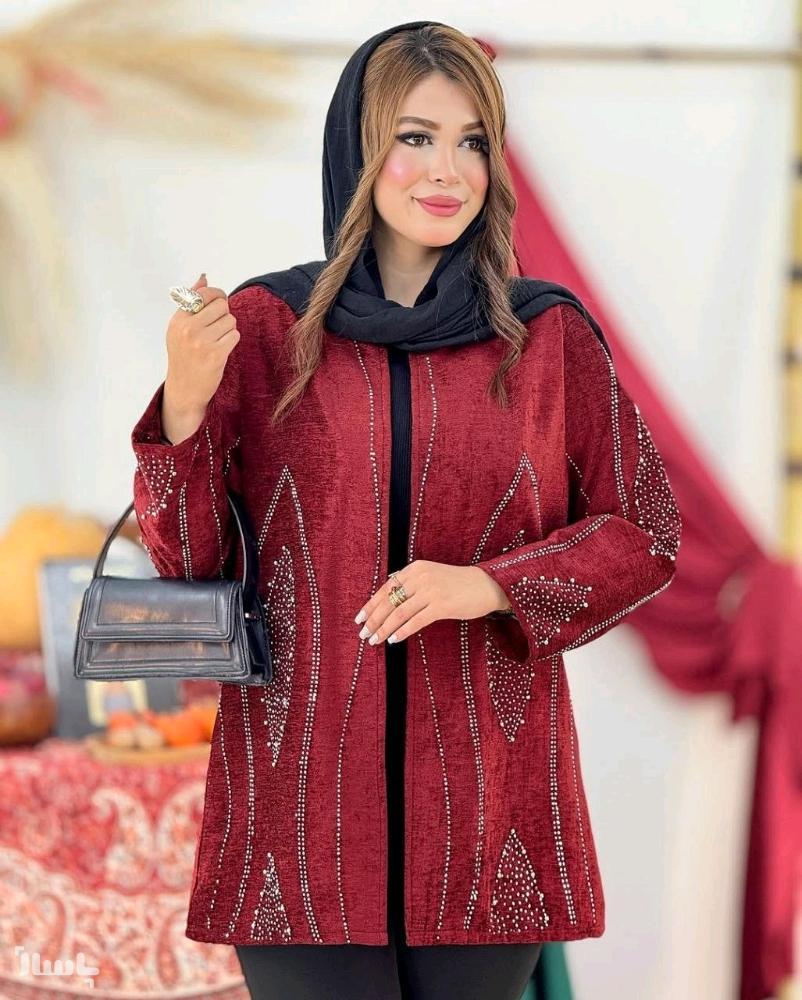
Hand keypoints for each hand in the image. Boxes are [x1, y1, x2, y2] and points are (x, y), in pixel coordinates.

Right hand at [164, 273, 239, 413]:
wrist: (184, 389)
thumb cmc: (184, 357)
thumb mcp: (180, 328)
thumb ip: (191, 302)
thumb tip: (204, 278)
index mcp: (178, 319)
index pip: (204, 294)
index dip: (217, 296)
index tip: (220, 303)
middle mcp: (188, 328)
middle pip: (221, 305)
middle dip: (224, 314)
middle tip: (218, 327)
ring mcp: (201, 342)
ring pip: (230, 320)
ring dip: (229, 329)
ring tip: (218, 340)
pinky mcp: (215, 354)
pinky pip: (234, 335)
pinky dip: (232, 341)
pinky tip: (222, 349)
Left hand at [353, 560, 510, 645]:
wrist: (486, 585)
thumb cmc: (457, 584)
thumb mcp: (431, 575)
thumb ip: (412, 583)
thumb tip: (389, 598)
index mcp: (415, 568)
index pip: (386, 588)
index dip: (371, 605)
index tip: (359, 619)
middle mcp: (420, 577)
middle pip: (389, 602)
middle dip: (373, 620)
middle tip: (363, 634)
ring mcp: (431, 591)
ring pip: (399, 613)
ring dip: (384, 628)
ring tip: (375, 640)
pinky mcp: (441, 606)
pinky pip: (415, 621)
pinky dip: (402, 632)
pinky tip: (393, 640)